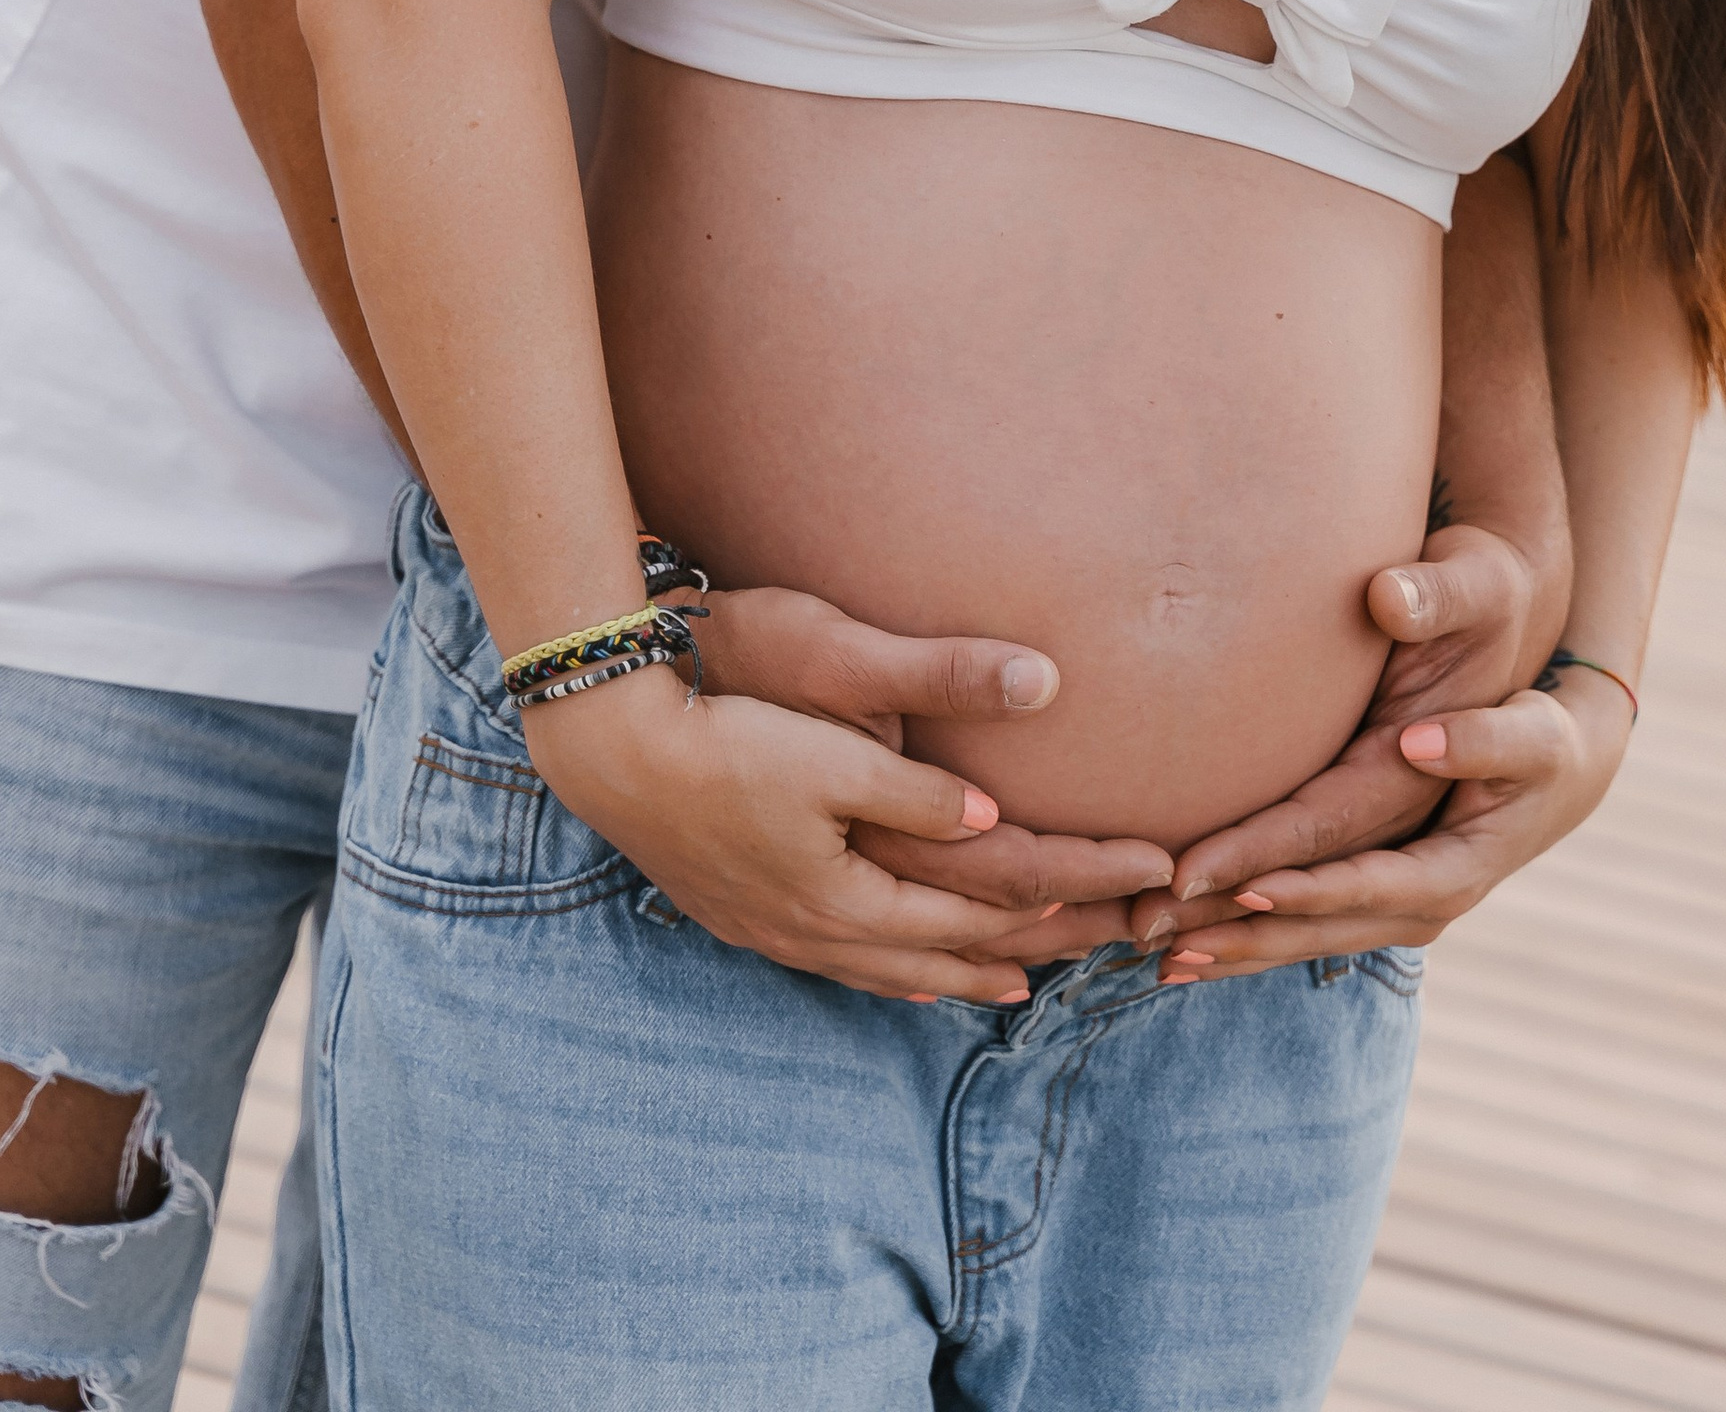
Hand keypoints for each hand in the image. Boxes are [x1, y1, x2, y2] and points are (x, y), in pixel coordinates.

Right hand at [527, 672, 1057, 1003]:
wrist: (617, 752)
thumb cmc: (729, 737)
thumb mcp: (832, 752)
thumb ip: (917, 788)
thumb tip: (995, 813)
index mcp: (846, 898)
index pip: (971, 915)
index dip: (1045, 911)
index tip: (1108, 905)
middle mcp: (814, 932)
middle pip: (937, 958)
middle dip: (1015, 960)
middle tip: (1083, 966)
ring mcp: (773, 929)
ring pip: (883, 968)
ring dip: (951, 974)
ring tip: (1001, 987)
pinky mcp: (743, 911)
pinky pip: (835, 960)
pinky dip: (883, 970)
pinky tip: (889, 968)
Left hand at [1137, 664, 1633, 985]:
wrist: (1564, 766)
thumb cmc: (1544, 735)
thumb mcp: (1533, 732)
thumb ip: (1486, 736)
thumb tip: (1421, 741)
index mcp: (1456, 870)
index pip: (1365, 880)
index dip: (1301, 883)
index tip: (1236, 882)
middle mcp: (1423, 904)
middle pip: (1322, 926)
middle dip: (1244, 934)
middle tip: (1164, 937)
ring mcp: (1395, 908)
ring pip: (1303, 938)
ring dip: (1233, 949)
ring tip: (1154, 959)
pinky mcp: (1372, 896)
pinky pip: (1302, 925)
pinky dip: (1246, 937)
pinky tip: (1184, 950)